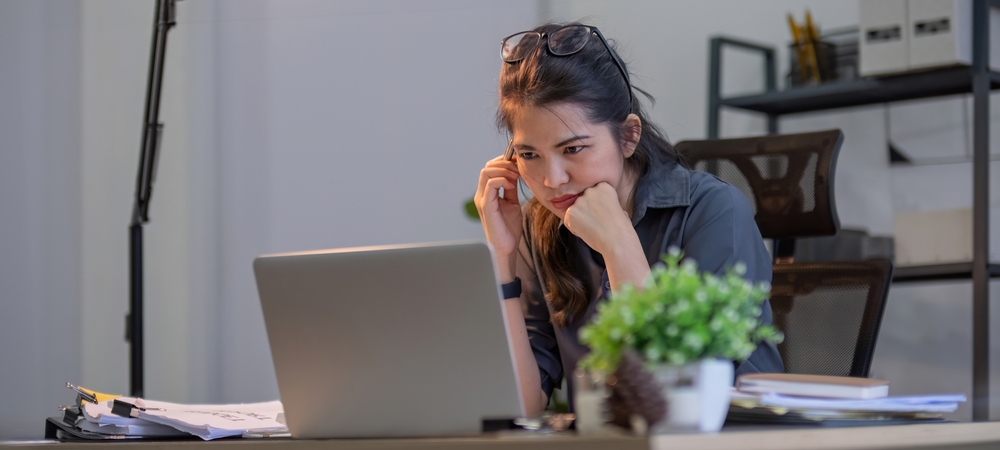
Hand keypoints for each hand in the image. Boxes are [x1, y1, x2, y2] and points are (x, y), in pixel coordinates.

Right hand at [475, 155, 522, 276]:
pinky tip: (512, 184)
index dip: (503, 162)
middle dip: (504, 163)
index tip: (518, 162)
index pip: (490, 168)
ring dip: (503, 170)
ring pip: (486, 172)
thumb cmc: (508, 229)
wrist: (506, 248)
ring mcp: (482, 200)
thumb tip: (516, 173)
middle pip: (487, 167)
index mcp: (487, 193)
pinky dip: (502, 180)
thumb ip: (511, 189)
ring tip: (516, 176)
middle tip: (518, 167)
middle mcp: (482, 195)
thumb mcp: (512, 203)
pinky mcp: (486, 206)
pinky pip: (490, 184)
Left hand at [563, 182, 632, 254]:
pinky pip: (568, 219)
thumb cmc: (621, 228)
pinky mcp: (571, 212)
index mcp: (604, 187)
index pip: (593, 193)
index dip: (596, 205)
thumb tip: (600, 207)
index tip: (602, 214)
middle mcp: (591, 190)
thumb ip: (606, 203)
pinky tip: (586, 231)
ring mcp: (580, 201)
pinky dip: (573, 227)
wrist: (617, 241)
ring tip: (592, 228)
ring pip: (575, 209)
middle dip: (586, 210)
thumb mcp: (618, 208)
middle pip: (583, 200)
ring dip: (579, 218)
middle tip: (595, 222)